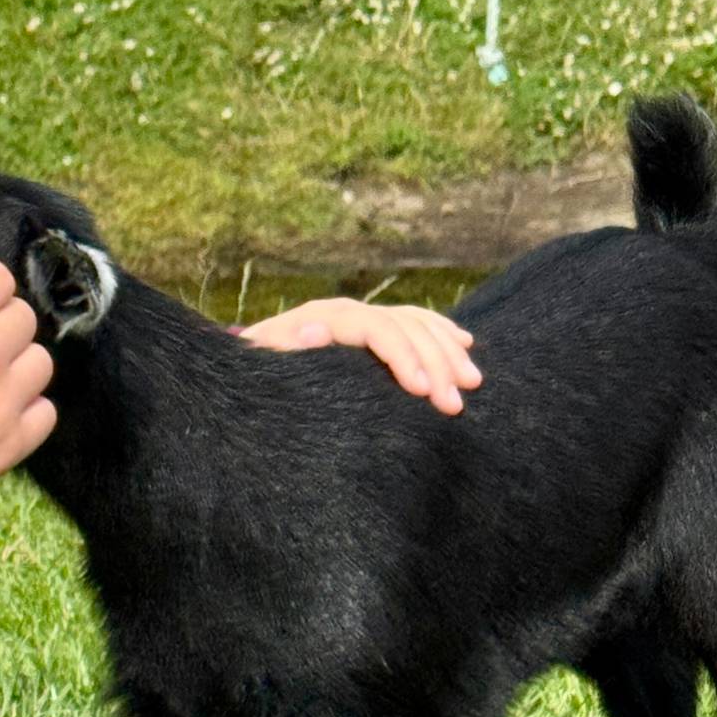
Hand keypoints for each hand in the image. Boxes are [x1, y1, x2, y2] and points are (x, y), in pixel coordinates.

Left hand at [232, 299, 481, 414]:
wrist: (244, 378)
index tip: (422, 391)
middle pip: (403, 326)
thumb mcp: (264, 368)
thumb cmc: (254, 380)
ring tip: (472, 383)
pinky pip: (416, 322)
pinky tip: (466, 345)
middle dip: (434, 363)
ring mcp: (362, 318)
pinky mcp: (371, 330)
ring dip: (447, 351)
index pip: (375, 328)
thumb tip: (316, 328)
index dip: (402, 356)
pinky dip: (442, 333)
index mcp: (321, 318)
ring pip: (416, 323)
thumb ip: (287, 350)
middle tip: (455, 404)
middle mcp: (346, 312)